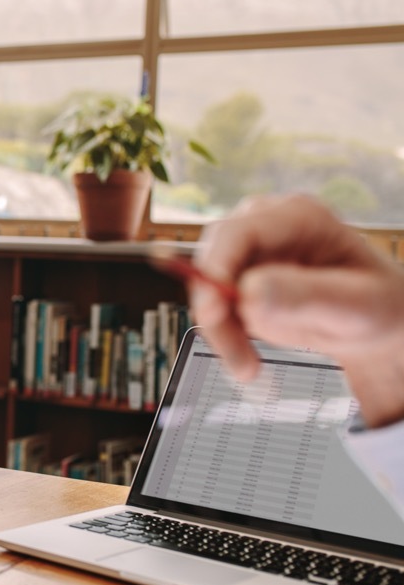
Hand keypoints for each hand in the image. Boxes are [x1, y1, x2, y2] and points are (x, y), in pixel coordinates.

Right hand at [191, 193, 403, 425]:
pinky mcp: (238, 281)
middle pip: (214, 260)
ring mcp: (248, 254)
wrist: (372, 326)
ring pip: (207, 289)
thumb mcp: (357, 306)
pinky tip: (248, 357)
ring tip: (248, 367)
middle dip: (216, 311)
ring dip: (220, 331)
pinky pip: (214, 308)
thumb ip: (308, 297)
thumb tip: (249, 291)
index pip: (238, 232)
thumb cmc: (377, 307)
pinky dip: (225, 337)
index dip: (216, 268)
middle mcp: (264, 227)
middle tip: (235, 354)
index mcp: (298, 217)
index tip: (213, 311)